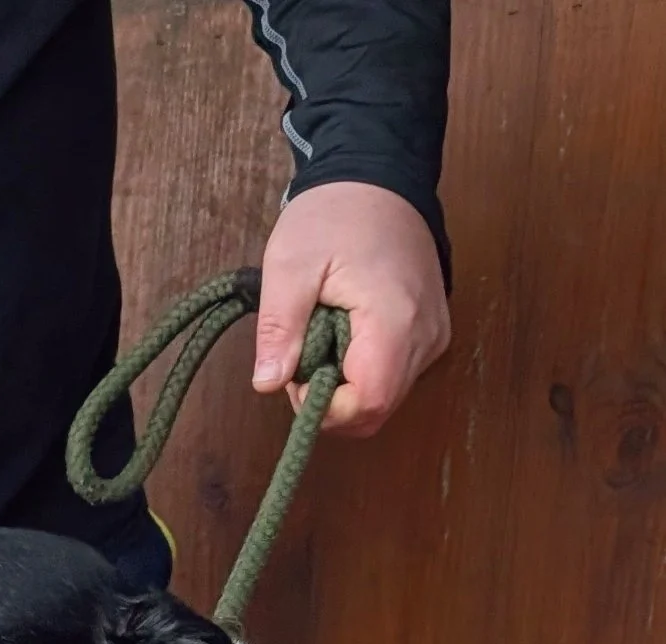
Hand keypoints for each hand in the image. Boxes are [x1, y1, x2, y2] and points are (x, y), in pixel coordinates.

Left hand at [254, 181, 449, 437]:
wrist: (379, 175)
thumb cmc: (334, 214)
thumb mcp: (290, 265)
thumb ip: (279, 328)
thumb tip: (267, 384)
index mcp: (395, 320)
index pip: (367, 404)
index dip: (325, 407)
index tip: (298, 374)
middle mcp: (426, 336)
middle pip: (377, 410)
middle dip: (332, 400)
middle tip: (305, 353)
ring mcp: (434, 336)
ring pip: (386, 397)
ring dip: (347, 385)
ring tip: (325, 334)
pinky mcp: (432, 333)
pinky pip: (396, 375)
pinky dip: (364, 369)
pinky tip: (346, 333)